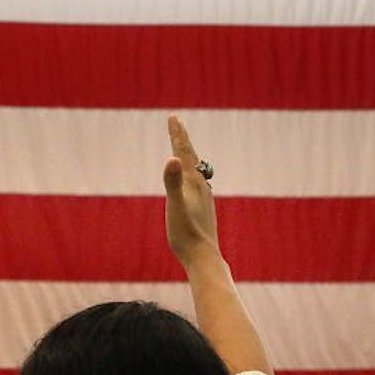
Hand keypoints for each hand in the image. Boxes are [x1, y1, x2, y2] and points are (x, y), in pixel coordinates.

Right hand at [163, 115, 221, 268]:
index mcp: (193, 183)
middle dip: (182, 140)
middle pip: (191, 157)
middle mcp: (201, 187)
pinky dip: (190, 173)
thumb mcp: (175, 206)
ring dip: (187, 156)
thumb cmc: (187, 233)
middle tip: (176, 124)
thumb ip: (173, 182)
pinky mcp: (202, 209)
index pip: (184, 153)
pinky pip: (196, 183)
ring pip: (196, 170)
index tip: (173, 117)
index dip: (178, 134)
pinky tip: (193, 181)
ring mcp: (203, 198)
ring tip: (183, 149)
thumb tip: (171, 159)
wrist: (203, 257)